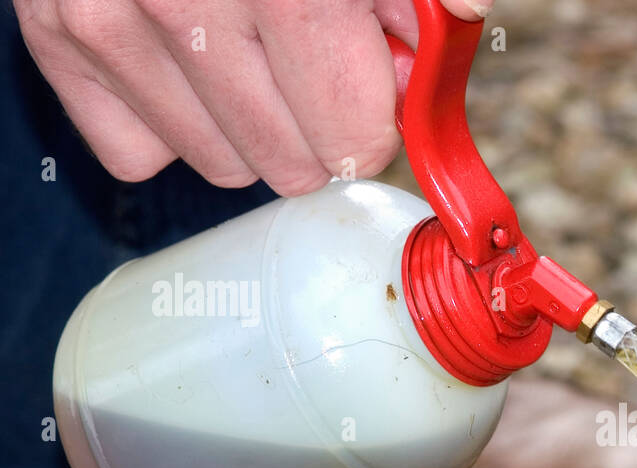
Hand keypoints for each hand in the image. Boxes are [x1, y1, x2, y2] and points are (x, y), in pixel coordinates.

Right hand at [15, 0, 494, 194]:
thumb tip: (463, 24)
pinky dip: (167, 119)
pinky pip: (138, 153)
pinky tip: (179, 55)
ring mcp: (110, 21)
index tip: (369, 81)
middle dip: (316, 125)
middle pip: (292, 166)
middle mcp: (190, 5)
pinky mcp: (55, 34)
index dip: (373, 117)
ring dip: (244, 123)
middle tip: (307, 57)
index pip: (353, 141)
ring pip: (220, 165)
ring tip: (240, 41)